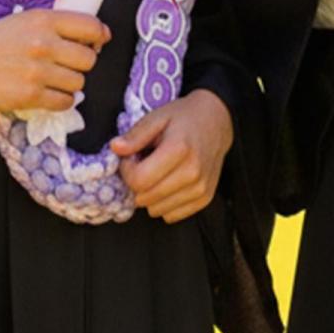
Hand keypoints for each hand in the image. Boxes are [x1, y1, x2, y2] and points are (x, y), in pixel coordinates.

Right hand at [0, 10, 109, 110]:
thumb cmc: (0, 38)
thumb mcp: (30, 19)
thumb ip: (61, 25)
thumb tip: (100, 36)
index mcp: (45, 21)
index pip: (92, 27)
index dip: (100, 35)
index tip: (98, 41)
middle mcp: (43, 44)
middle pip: (89, 59)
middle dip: (83, 62)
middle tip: (70, 63)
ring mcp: (36, 72)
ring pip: (79, 82)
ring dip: (72, 82)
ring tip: (57, 78)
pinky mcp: (28, 96)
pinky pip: (64, 102)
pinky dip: (63, 100)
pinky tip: (52, 93)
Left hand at [111, 89, 233, 222]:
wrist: (218, 120)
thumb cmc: (184, 117)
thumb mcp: (158, 117)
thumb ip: (136, 135)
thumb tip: (115, 148)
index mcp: (179, 150)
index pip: (138, 181)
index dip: (127, 171)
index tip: (133, 158)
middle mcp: (193, 172)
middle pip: (145, 198)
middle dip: (138, 183)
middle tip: (146, 164)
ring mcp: (201, 188)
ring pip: (156, 210)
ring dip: (151, 195)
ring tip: (160, 172)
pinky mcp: (204, 198)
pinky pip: (171, 215)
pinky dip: (165, 203)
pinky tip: (171, 183)